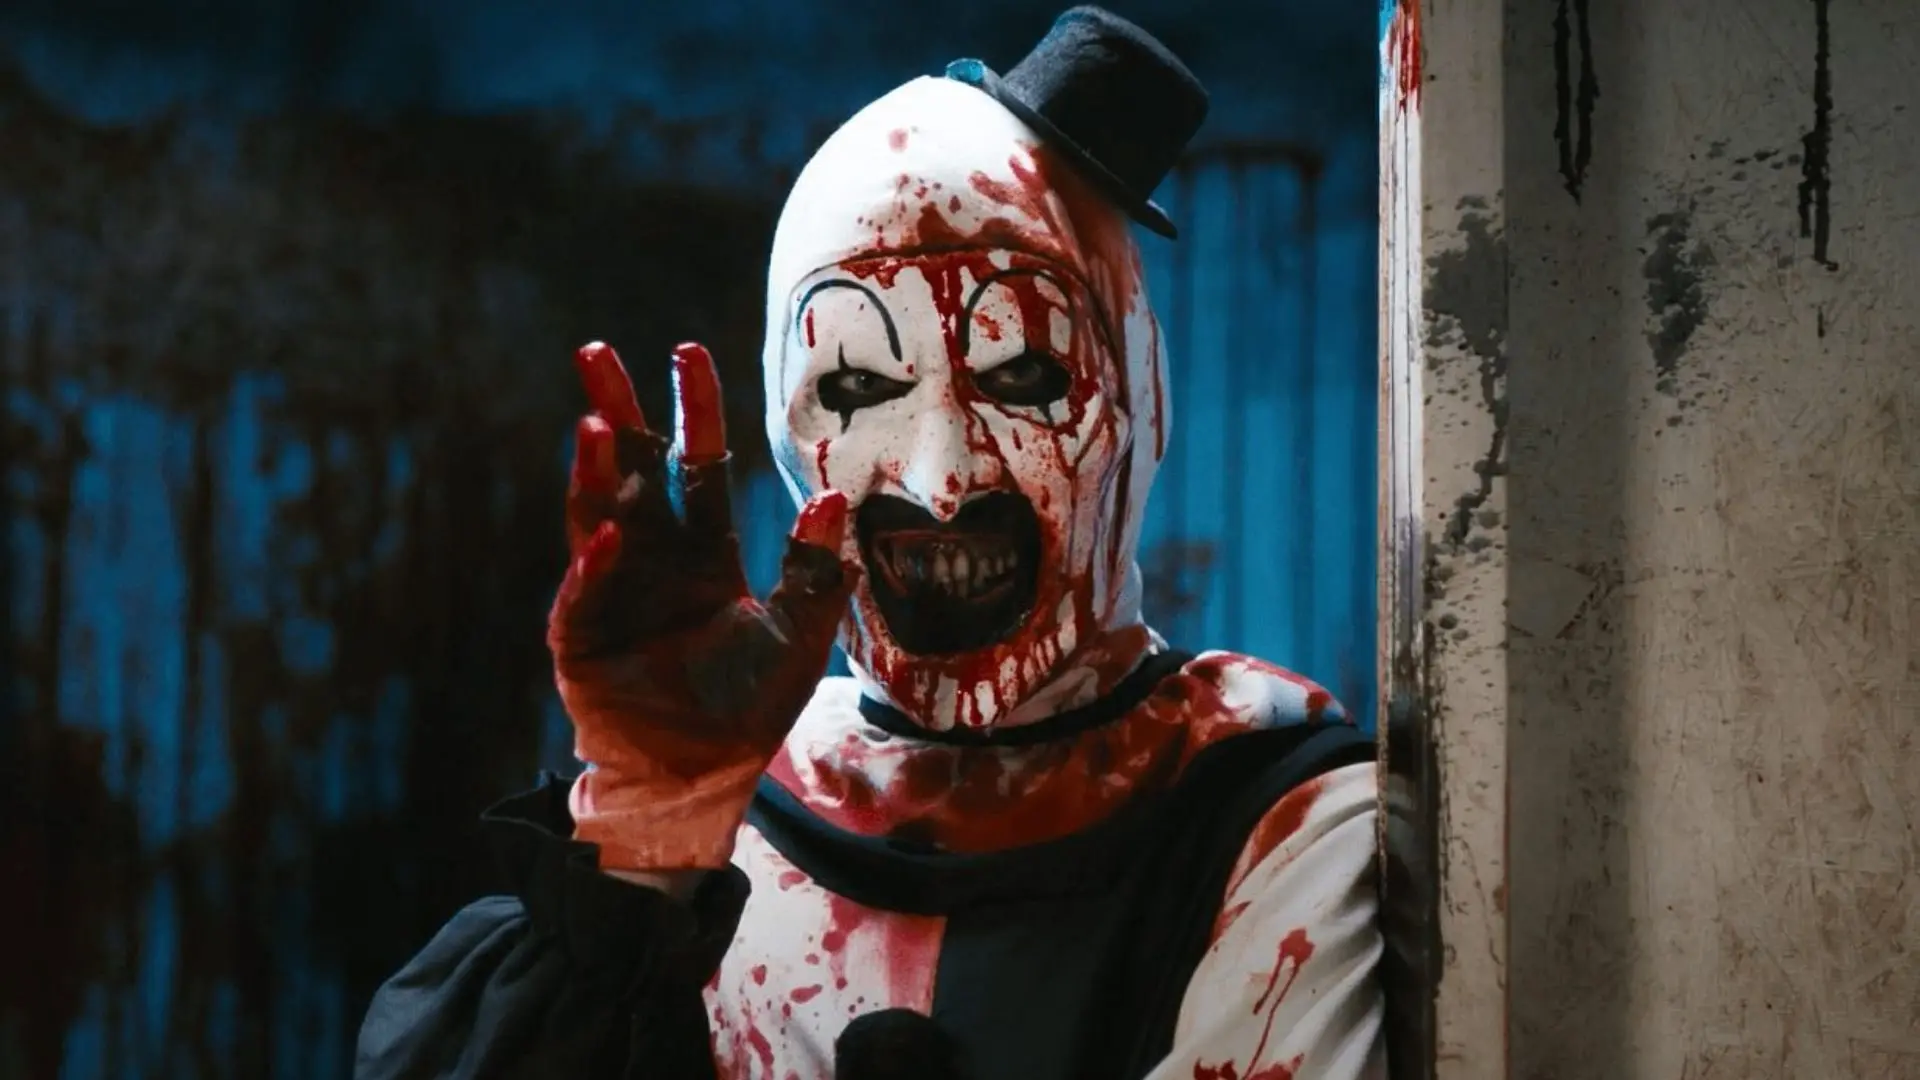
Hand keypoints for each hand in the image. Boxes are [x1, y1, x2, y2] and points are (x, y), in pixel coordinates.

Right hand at [550, 340, 856, 870]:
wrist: (702, 781)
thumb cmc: (748, 711)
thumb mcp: (798, 637)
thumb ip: (815, 572)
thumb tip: (834, 494)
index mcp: (704, 554)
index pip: (699, 466)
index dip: (696, 412)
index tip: (687, 351)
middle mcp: (653, 562)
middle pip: (632, 472)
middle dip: (616, 412)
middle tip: (595, 353)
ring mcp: (612, 595)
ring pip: (598, 518)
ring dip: (597, 473)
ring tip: (595, 424)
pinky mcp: (584, 640)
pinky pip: (587, 595)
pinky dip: (598, 566)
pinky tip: (611, 537)